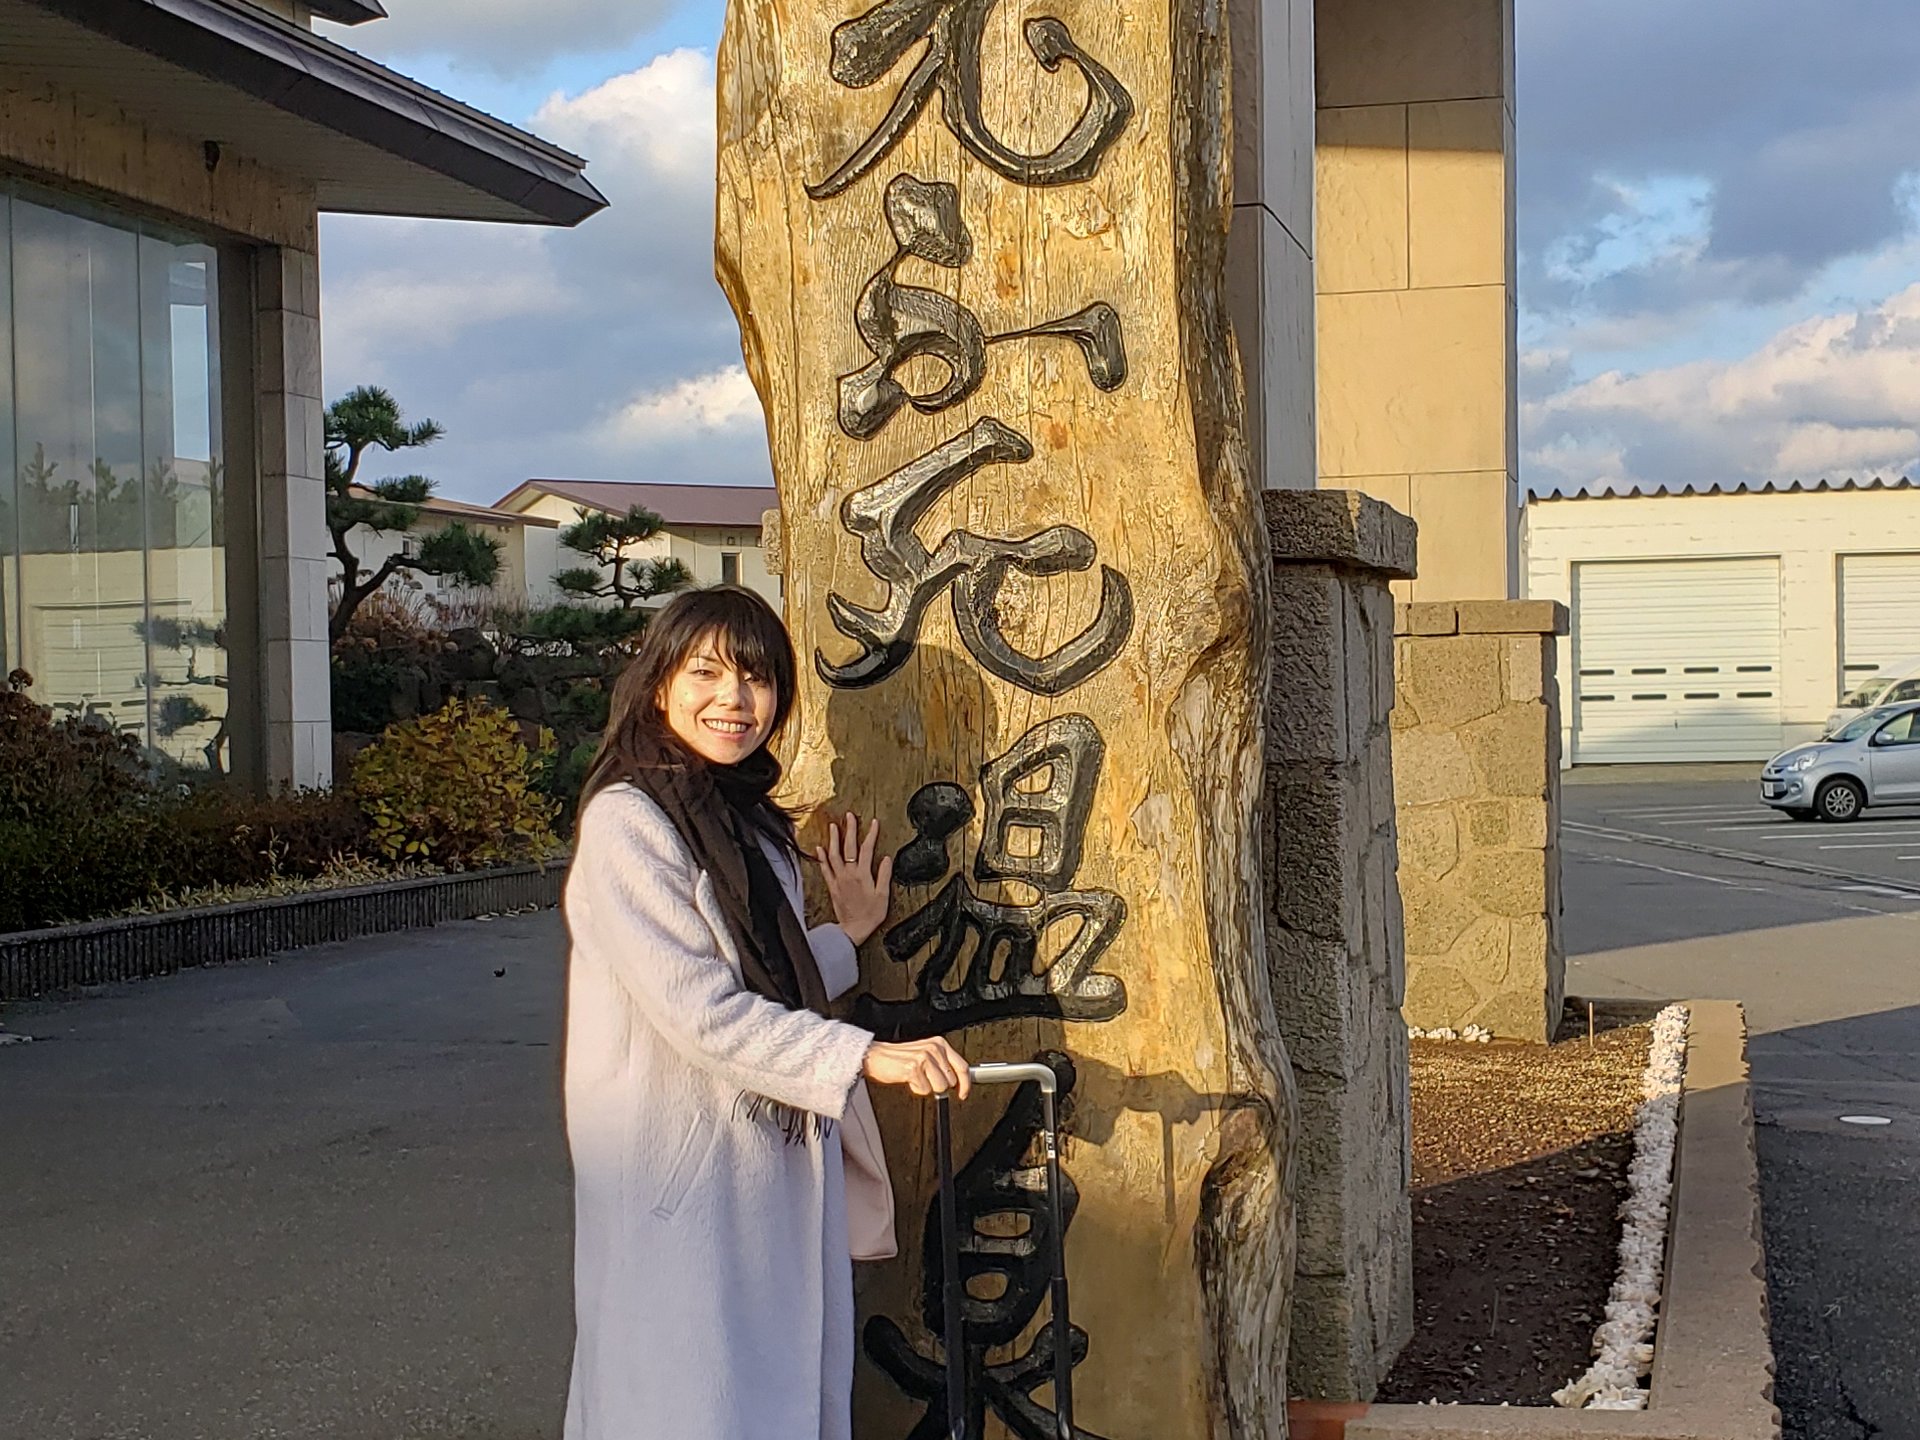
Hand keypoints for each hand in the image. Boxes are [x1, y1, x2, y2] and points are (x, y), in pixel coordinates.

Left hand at [817, 811, 893, 946]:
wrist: (854, 929)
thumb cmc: (871, 914)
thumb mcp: (883, 896)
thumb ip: (884, 875)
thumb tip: (886, 858)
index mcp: (863, 875)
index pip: (867, 849)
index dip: (871, 834)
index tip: (874, 822)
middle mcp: (849, 874)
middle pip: (849, 847)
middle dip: (850, 830)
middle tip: (850, 815)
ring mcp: (838, 879)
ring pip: (834, 855)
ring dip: (834, 840)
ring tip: (833, 826)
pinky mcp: (832, 886)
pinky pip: (825, 869)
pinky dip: (822, 857)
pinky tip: (820, 848)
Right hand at [862, 1037, 970, 1098]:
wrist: (875, 1056)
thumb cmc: (899, 1058)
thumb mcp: (925, 1054)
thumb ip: (942, 1064)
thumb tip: (958, 1082)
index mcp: (939, 1043)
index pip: (962, 1066)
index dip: (965, 1084)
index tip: (963, 1093)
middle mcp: (934, 1049)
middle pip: (951, 1081)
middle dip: (939, 1084)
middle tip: (925, 1079)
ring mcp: (924, 1058)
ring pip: (940, 1087)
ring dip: (928, 1087)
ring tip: (917, 1078)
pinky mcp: (914, 1069)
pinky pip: (925, 1090)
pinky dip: (917, 1089)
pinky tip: (909, 1079)